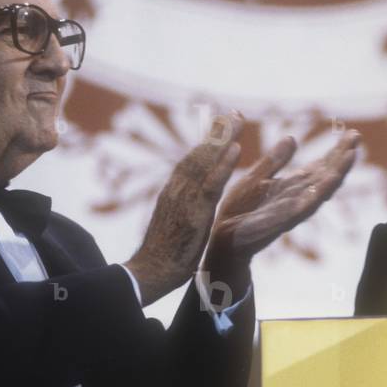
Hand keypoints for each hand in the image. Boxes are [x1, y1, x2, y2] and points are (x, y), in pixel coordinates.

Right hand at [126, 112, 245, 305]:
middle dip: (216, 133)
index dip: (207, 143)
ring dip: (222, 139)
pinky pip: (212, 183)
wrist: (150, 273)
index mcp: (174, 193)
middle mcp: (177, 189)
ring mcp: (185, 199)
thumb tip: (189, 201)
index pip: (192, 161)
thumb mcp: (175, 223)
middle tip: (234, 113)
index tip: (221, 126)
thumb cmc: (164, 254)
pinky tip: (236, 149)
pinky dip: (223, 165)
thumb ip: (182, 207)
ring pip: (205, 162)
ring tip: (237, 120)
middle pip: (198, 154)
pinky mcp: (194, 212)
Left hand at [201, 129, 359, 297]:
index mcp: (292, 187)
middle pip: (326, 175)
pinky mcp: (280, 221)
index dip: (337, 151)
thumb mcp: (256, 179)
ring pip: (320, 191)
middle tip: (357, 136)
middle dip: (342, 157)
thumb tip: (292, 138)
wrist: (222, 240)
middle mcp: (297, 198)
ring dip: (336, 174)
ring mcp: (291, 210)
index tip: (353, 133)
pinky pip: (302, 207)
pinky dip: (316, 195)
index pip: (321, 167)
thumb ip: (274, 161)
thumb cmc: (239, 211)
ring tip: (350, 156)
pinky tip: (328, 183)